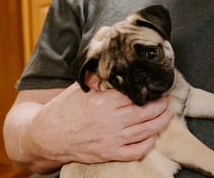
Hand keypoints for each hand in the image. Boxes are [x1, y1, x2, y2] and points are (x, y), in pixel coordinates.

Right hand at [26, 73, 171, 164]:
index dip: (148, 89)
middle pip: (145, 111)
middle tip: (166, 98)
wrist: (47, 137)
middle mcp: (110, 121)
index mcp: (102, 102)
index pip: (134, 94)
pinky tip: (151, 135)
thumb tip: (112, 61)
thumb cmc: (63, 110)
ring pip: (145, 131)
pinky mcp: (109, 153)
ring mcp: (111, 139)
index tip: (156, 85)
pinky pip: (136, 151)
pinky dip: (148, 143)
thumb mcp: (79, 88)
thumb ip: (98, 78)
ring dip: (160, 122)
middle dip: (160, 104)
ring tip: (167, 114)